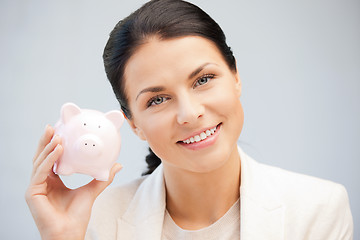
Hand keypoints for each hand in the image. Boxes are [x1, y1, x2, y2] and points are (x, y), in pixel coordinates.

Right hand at [25, 125, 121, 239]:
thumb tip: (117, 165)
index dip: (54, 145)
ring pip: (40, 162)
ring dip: (48, 147)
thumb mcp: (92, 190)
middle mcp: (42, 182)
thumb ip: (102, 178)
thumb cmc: (78, 215)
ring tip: (57, 136)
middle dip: (46, 141)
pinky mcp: (32, 193)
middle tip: (52, 126)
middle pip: (42, 157)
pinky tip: (57, 150)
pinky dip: (49, 159)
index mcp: (52, 181)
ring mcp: (35, 187)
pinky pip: (41, 171)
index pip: (51, 159)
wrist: (71, 232)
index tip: (60, 131)